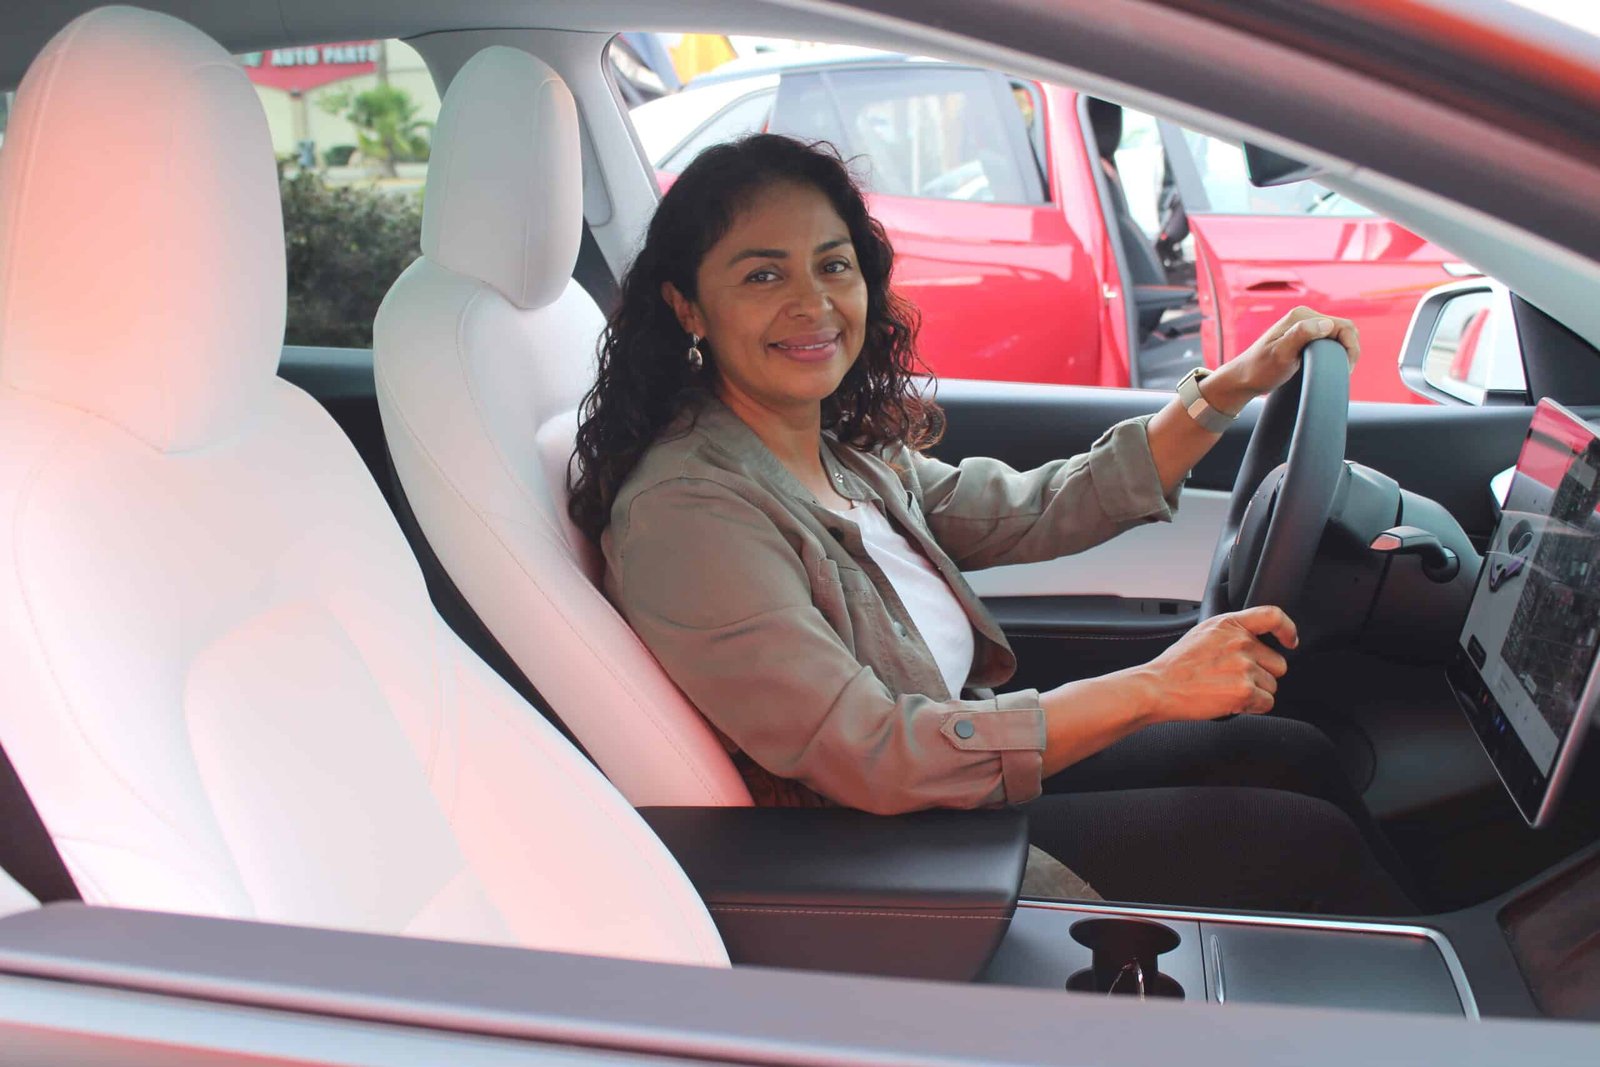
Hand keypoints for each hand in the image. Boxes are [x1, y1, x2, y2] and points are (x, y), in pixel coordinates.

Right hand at [1134, 606, 1298, 720]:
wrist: (1157, 687)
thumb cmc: (1176, 666)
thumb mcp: (1203, 634)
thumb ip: (1231, 633)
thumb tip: (1253, 642)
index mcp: (1229, 624)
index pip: (1273, 616)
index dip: (1288, 629)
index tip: (1290, 641)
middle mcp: (1240, 642)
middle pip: (1278, 663)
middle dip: (1262, 674)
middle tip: (1234, 679)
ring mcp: (1244, 666)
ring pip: (1272, 686)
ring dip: (1255, 692)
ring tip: (1225, 689)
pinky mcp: (1244, 691)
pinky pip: (1267, 703)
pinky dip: (1252, 707)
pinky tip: (1230, 702)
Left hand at [1203, 306, 1360, 413]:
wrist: (1243, 378)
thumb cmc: (1259, 369)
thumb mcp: (1280, 354)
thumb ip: (1300, 336)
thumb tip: (1325, 324)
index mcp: (1302, 316)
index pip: (1342, 326)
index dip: (1349, 347)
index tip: (1345, 369)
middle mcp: (1304, 316)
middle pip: (1343, 329)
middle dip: (1349, 349)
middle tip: (1344, 371)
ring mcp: (1304, 326)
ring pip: (1338, 335)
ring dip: (1343, 351)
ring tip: (1338, 370)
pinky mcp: (1303, 336)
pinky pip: (1329, 341)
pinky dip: (1335, 352)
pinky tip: (1330, 366)